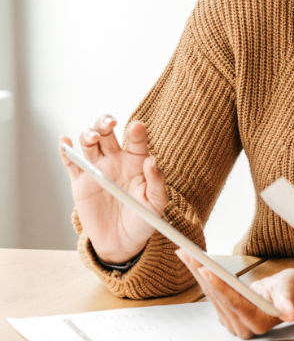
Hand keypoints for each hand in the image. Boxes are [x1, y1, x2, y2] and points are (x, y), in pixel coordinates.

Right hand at [58, 116, 166, 263]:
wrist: (122, 242)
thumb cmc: (143, 220)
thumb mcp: (156, 204)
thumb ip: (157, 183)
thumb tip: (152, 162)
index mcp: (137, 162)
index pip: (136, 141)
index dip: (137, 132)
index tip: (137, 127)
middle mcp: (116, 161)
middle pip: (108, 133)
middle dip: (105, 123)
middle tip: (109, 123)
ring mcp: (97, 169)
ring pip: (89, 143)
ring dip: (88, 134)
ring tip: (92, 137)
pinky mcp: (80, 182)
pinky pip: (71, 163)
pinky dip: (65, 150)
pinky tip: (66, 141)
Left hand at [176, 250, 293, 338]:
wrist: (289, 294)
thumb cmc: (291, 289)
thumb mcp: (290, 291)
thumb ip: (287, 304)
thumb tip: (292, 314)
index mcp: (258, 323)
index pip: (234, 303)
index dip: (219, 286)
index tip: (205, 269)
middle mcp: (242, 327)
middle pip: (218, 297)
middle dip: (202, 274)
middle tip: (188, 253)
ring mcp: (232, 322)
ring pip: (211, 295)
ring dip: (197, 273)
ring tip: (186, 253)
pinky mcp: (226, 315)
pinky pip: (212, 294)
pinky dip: (203, 277)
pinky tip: (194, 263)